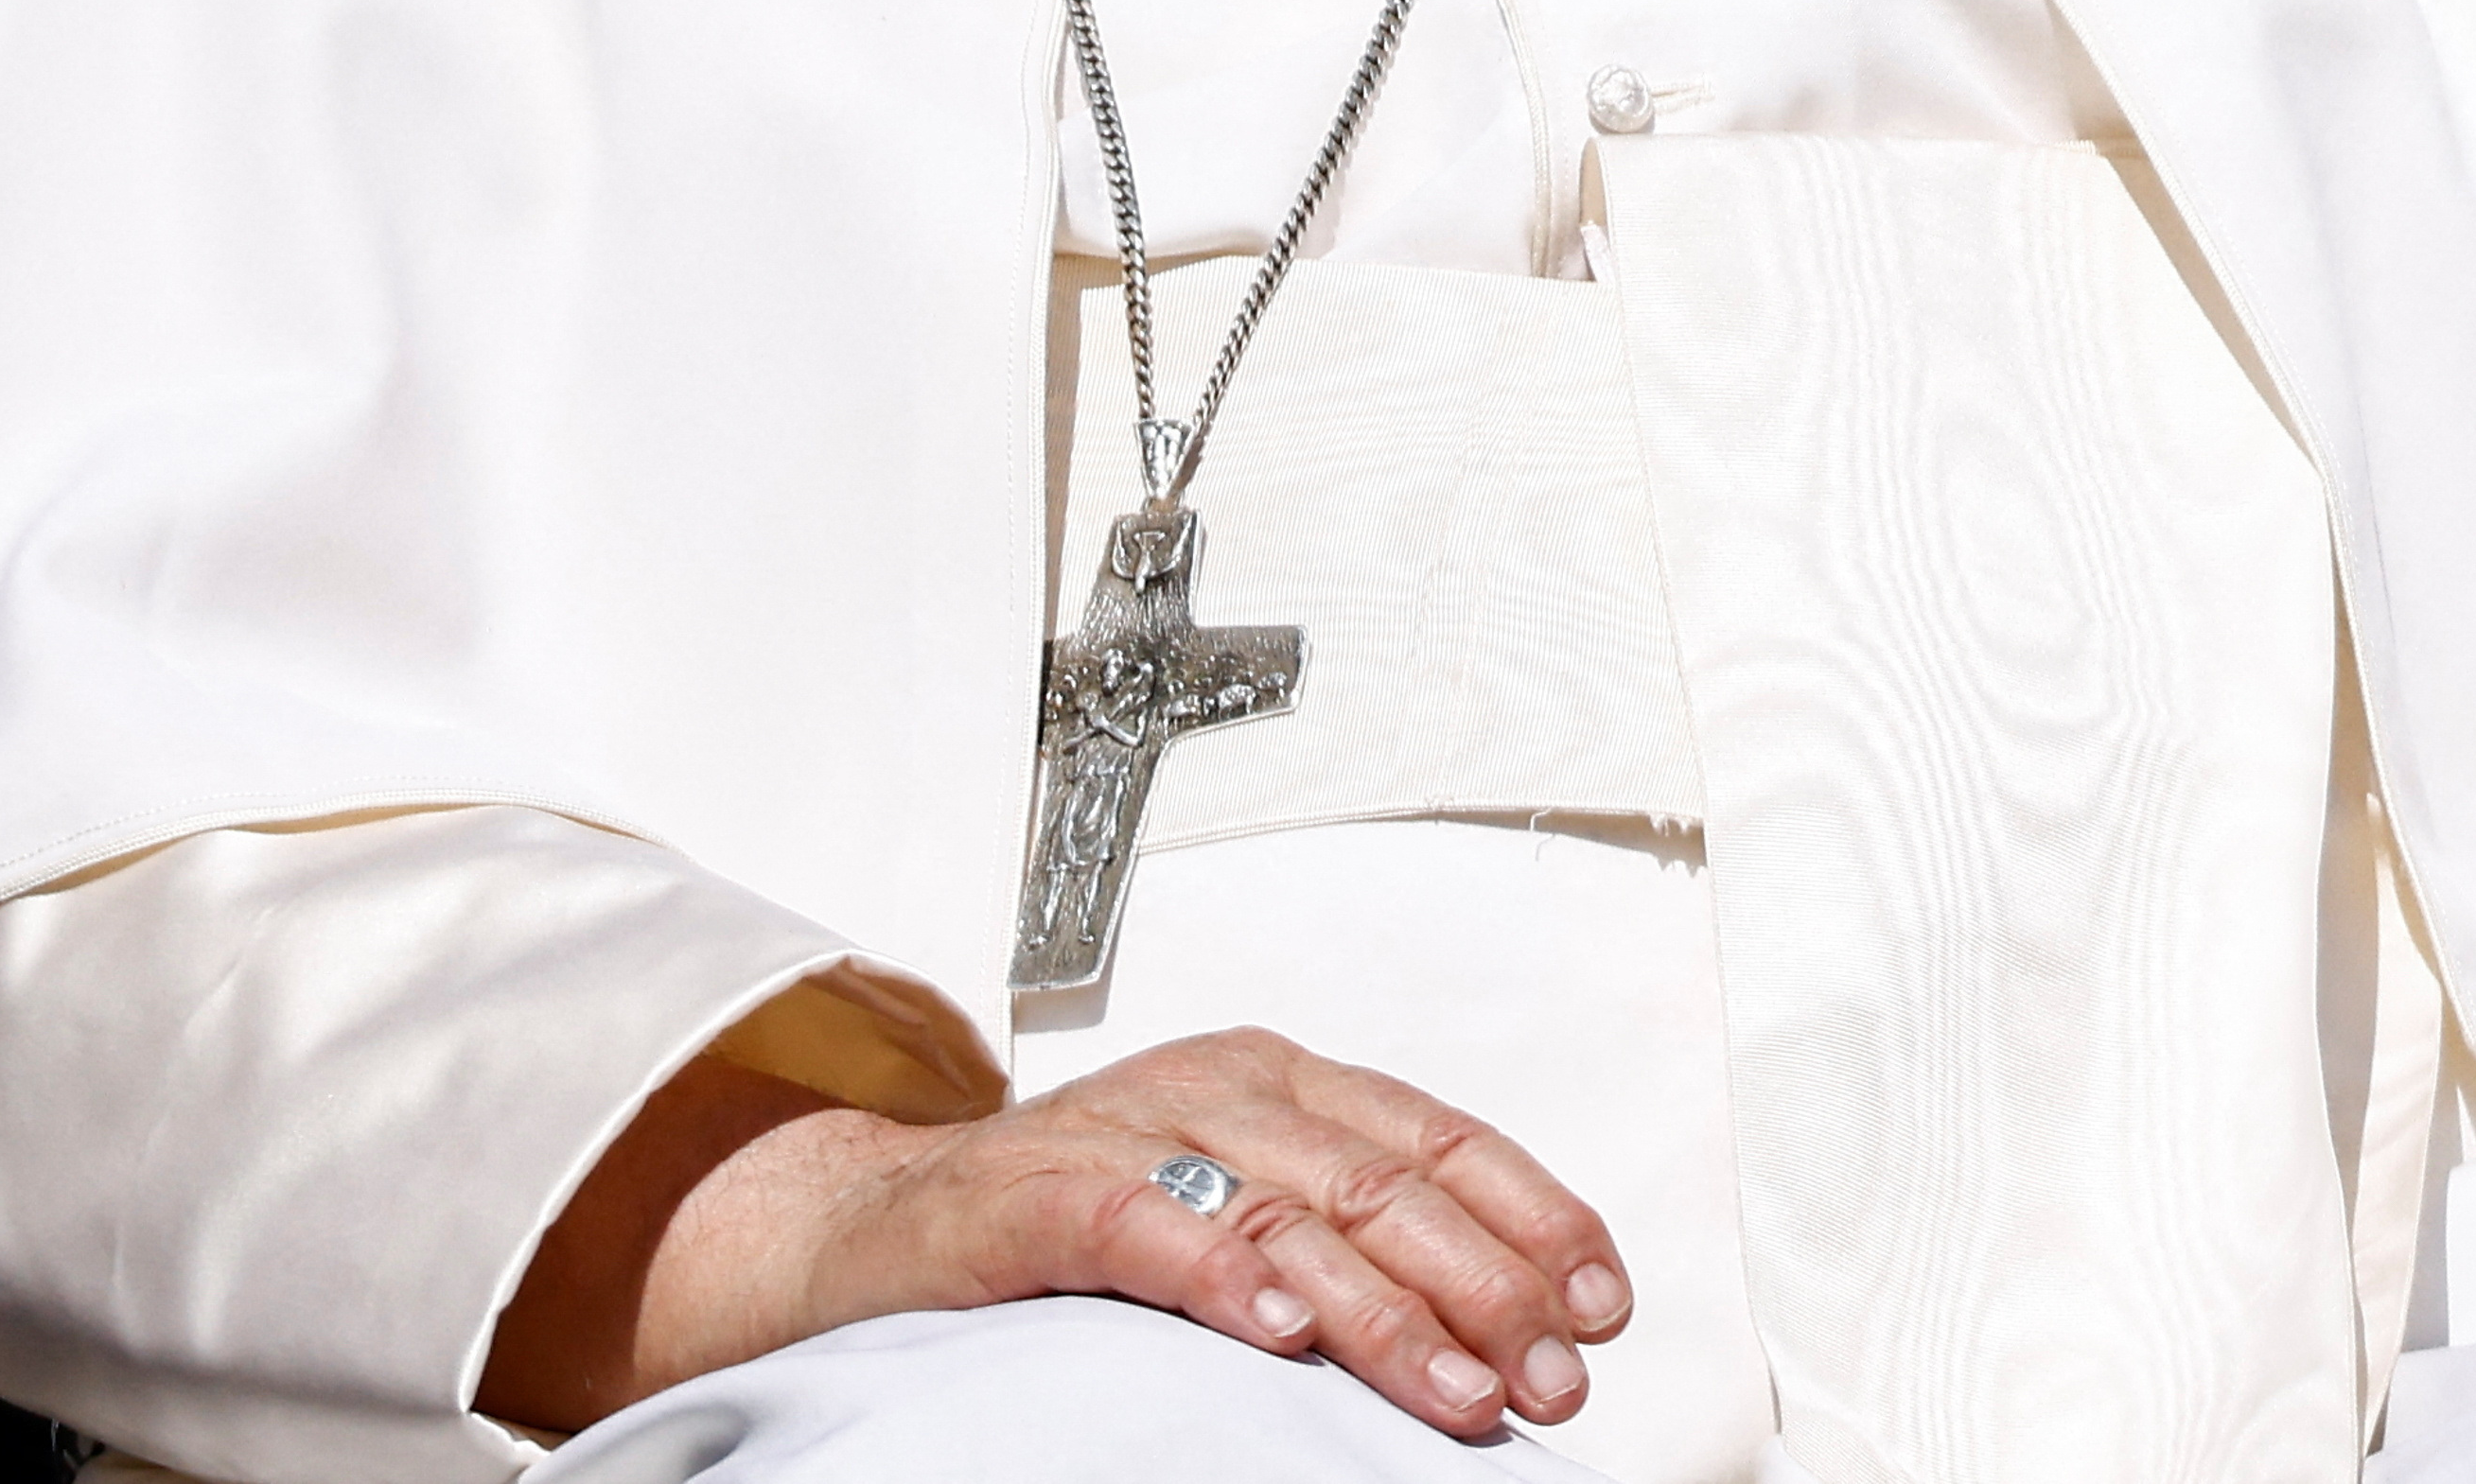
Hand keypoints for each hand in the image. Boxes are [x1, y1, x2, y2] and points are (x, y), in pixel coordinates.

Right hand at [485, 1026, 1633, 1439]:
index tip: (1602, 1304)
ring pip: (1291, 1213)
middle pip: (1388, 1183)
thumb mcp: (1231, 1210)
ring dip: (1389, 1313)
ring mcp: (1129, 1132)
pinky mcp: (1039, 1194)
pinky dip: (1220, 1273)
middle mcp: (1220, 1089)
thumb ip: (1344, 1244)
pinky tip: (1276, 1326)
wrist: (872, 1229)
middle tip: (1553, 1374)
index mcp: (1284, 1082)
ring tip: (1462, 1392)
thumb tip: (1500, 1326)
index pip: (1442, 1138)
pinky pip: (1145, 1227)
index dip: (1536, 1218)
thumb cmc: (1065, 1225)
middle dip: (1489, 1287)